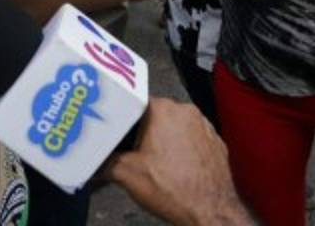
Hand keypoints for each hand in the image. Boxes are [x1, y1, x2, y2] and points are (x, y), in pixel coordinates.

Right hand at [106, 99, 252, 225]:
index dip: (122, 120)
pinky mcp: (215, 142)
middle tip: (133, 153)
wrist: (210, 211)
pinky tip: (175, 169)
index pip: (134, 103)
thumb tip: (99, 162)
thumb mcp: (127, 175)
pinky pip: (192, 139)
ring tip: (155, 164)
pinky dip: (182, 150)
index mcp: (163, 110)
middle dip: (142, 133)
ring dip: (164, 141)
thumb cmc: (176, 190)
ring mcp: (204, 126)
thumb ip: (106, 162)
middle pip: (155, 115)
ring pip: (175, 127)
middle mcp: (186, 112)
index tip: (117, 132)